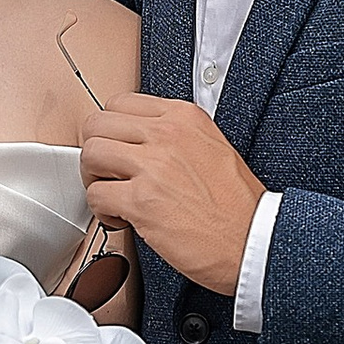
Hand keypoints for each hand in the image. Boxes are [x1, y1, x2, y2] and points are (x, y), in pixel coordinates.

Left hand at [79, 95, 265, 298]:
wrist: (254, 241)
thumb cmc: (237, 205)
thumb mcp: (212, 146)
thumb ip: (175, 136)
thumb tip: (138, 140)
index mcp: (183, 117)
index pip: (121, 102)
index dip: (111, 129)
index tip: (116, 148)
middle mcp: (166, 134)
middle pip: (97, 123)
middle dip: (96, 151)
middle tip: (106, 173)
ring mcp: (153, 166)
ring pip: (90, 153)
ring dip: (93, 179)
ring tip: (111, 195)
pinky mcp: (142, 201)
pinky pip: (95, 195)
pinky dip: (101, 211)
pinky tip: (121, 218)